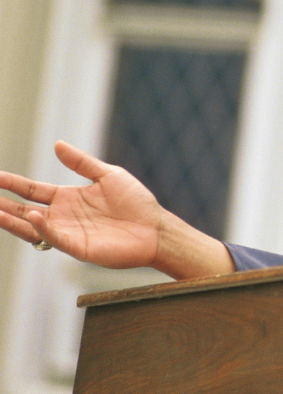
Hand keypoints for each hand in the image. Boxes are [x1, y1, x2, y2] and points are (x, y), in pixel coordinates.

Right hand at [0, 141, 233, 277]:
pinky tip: (33, 215)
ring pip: (33, 227)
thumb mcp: (108, 175)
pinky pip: (55, 238)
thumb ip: (81, 163)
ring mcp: (69, 233)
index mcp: (68, 198)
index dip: (12, 183)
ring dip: (12, 220)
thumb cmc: (137, 202)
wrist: (156, 228)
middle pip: (24, 209)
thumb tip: (57, 144)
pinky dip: (43, 228)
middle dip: (3, 203)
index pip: (32, 190)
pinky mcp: (79, 248)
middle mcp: (63, 216)